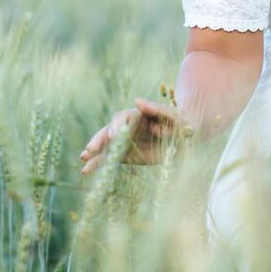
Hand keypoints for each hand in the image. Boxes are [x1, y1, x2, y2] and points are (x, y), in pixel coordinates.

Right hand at [78, 97, 193, 175]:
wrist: (187, 137)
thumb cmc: (180, 122)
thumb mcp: (172, 115)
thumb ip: (155, 108)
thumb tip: (137, 101)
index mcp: (136, 115)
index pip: (121, 119)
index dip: (116, 126)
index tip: (113, 135)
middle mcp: (127, 128)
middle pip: (109, 132)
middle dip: (99, 140)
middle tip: (90, 150)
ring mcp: (125, 142)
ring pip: (106, 146)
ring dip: (94, 152)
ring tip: (83, 159)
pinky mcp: (126, 155)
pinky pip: (109, 159)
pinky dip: (97, 164)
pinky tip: (86, 170)